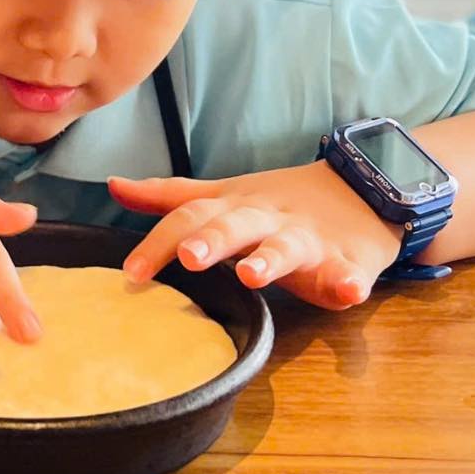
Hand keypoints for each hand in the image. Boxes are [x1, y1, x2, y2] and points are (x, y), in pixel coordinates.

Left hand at [108, 162, 405, 309]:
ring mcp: (309, 240)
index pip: (190, 218)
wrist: (361, 190)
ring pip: (288, 248)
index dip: (159, 243)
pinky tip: (349, 290)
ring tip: (253, 274)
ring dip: (269, 260)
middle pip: (235, 227)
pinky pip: (350, 272)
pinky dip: (350, 281)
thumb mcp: (224, 196)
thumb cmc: (278, 205)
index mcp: (234, 208)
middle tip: (187, 257)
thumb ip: (170, 196)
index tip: (131, 273)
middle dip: (211, 241)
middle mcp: (266, 221)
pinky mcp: (347, 260)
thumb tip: (113, 184)